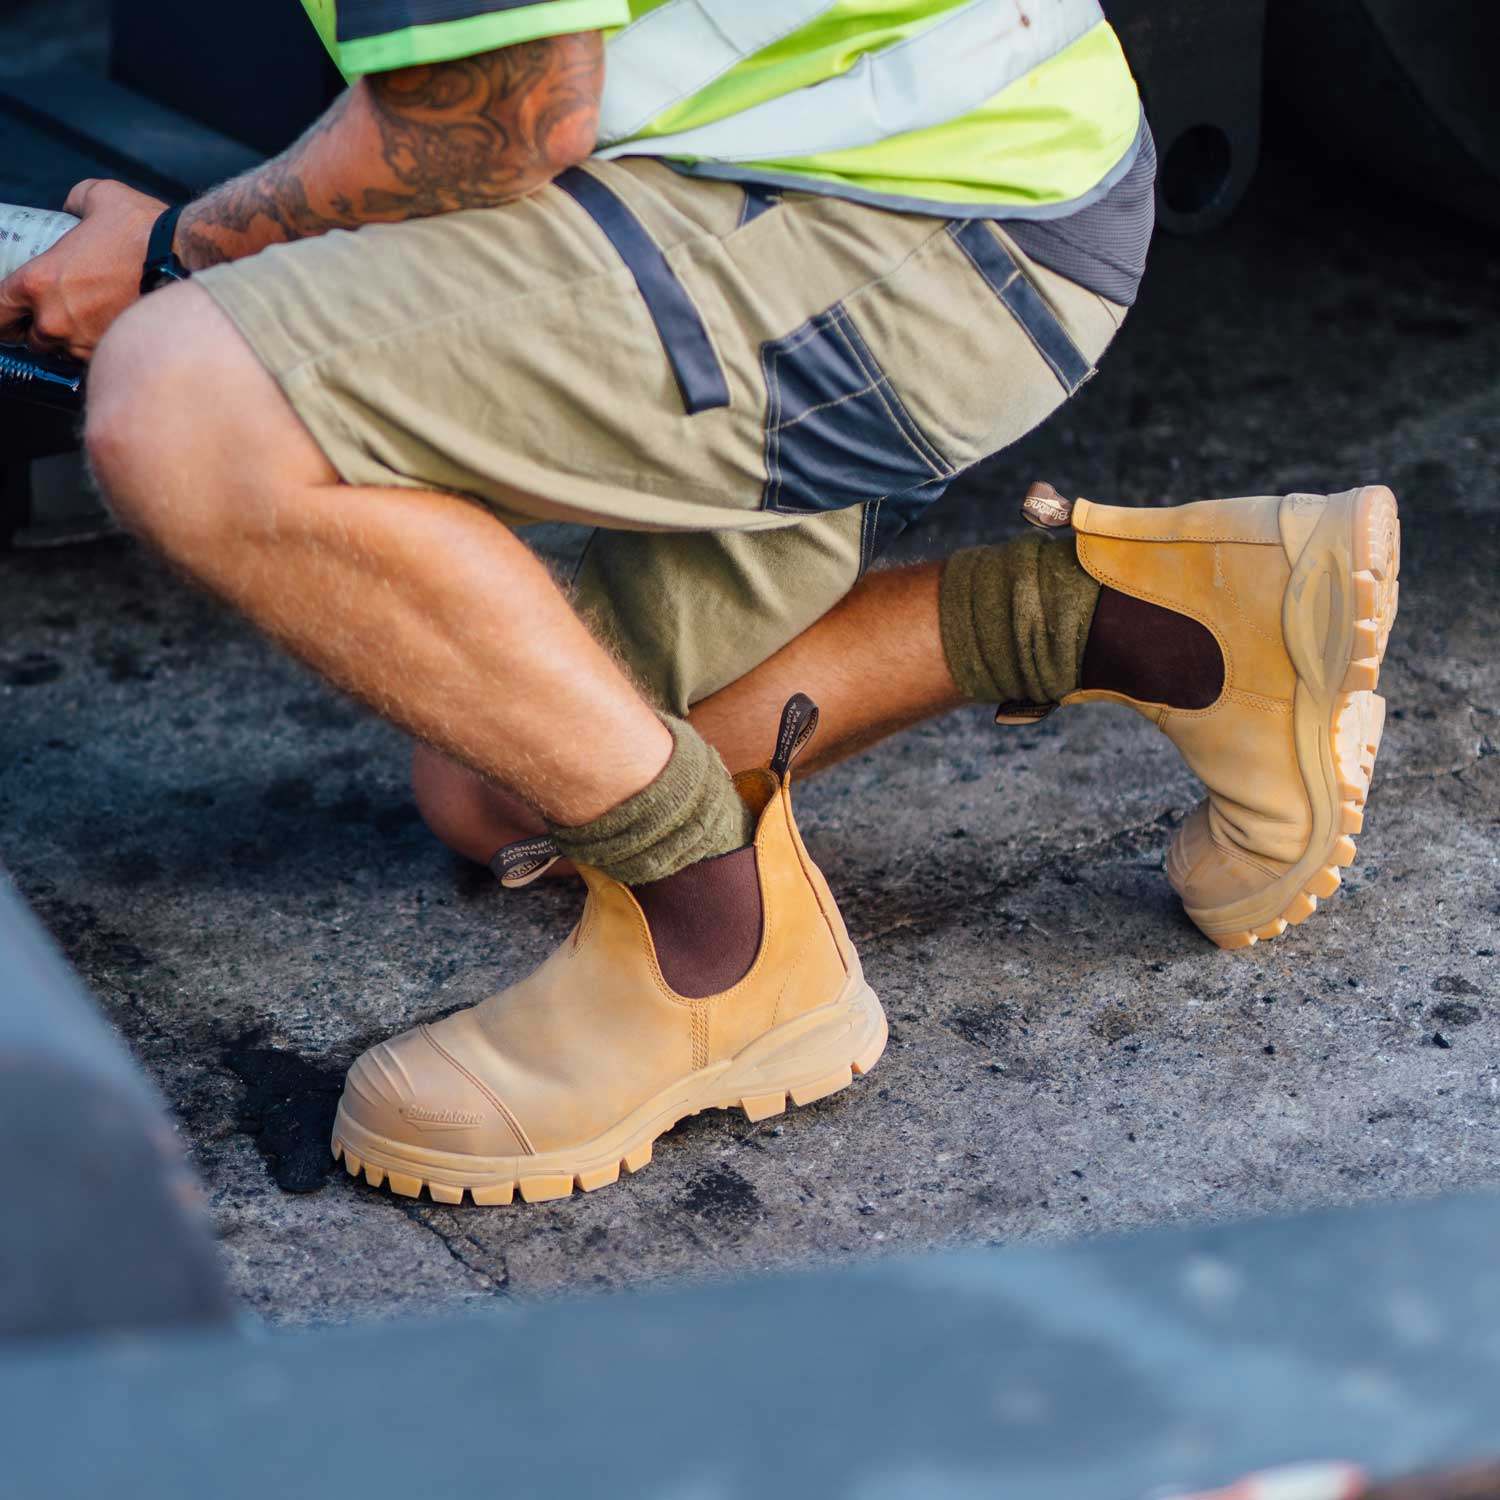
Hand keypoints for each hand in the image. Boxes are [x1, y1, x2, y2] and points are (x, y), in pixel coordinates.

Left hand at [0, 180, 166, 361]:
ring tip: (84, 324)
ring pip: (63, 353)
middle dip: (35, 329)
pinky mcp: (115, 354)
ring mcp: (85, 342)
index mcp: (39, 282)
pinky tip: (108, 332)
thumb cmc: (143, 232)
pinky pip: (94, 358)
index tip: (6, 309)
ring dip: (68, 341)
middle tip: (47, 316)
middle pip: (29, 339)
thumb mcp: (99, 197)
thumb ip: (76, 203)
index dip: (0, 312)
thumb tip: (73, 208)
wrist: (187, 263)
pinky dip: (97, 348)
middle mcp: (56, 320)